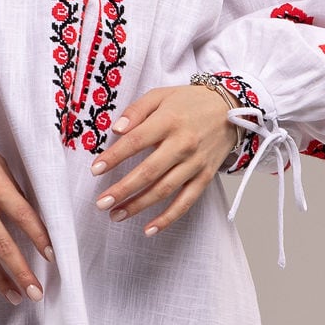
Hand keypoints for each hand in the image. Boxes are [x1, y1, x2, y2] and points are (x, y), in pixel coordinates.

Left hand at [88, 83, 237, 237]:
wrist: (229, 108)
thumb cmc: (189, 102)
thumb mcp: (160, 95)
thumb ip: (136, 110)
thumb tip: (116, 130)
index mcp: (169, 120)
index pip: (136, 141)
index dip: (114, 157)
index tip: (95, 170)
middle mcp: (183, 143)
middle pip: (148, 171)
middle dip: (123, 190)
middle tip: (101, 203)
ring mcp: (195, 162)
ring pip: (164, 190)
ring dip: (138, 206)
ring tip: (116, 215)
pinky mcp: (205, 176)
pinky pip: (186, 202)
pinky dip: (168, 218)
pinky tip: (149, 229)